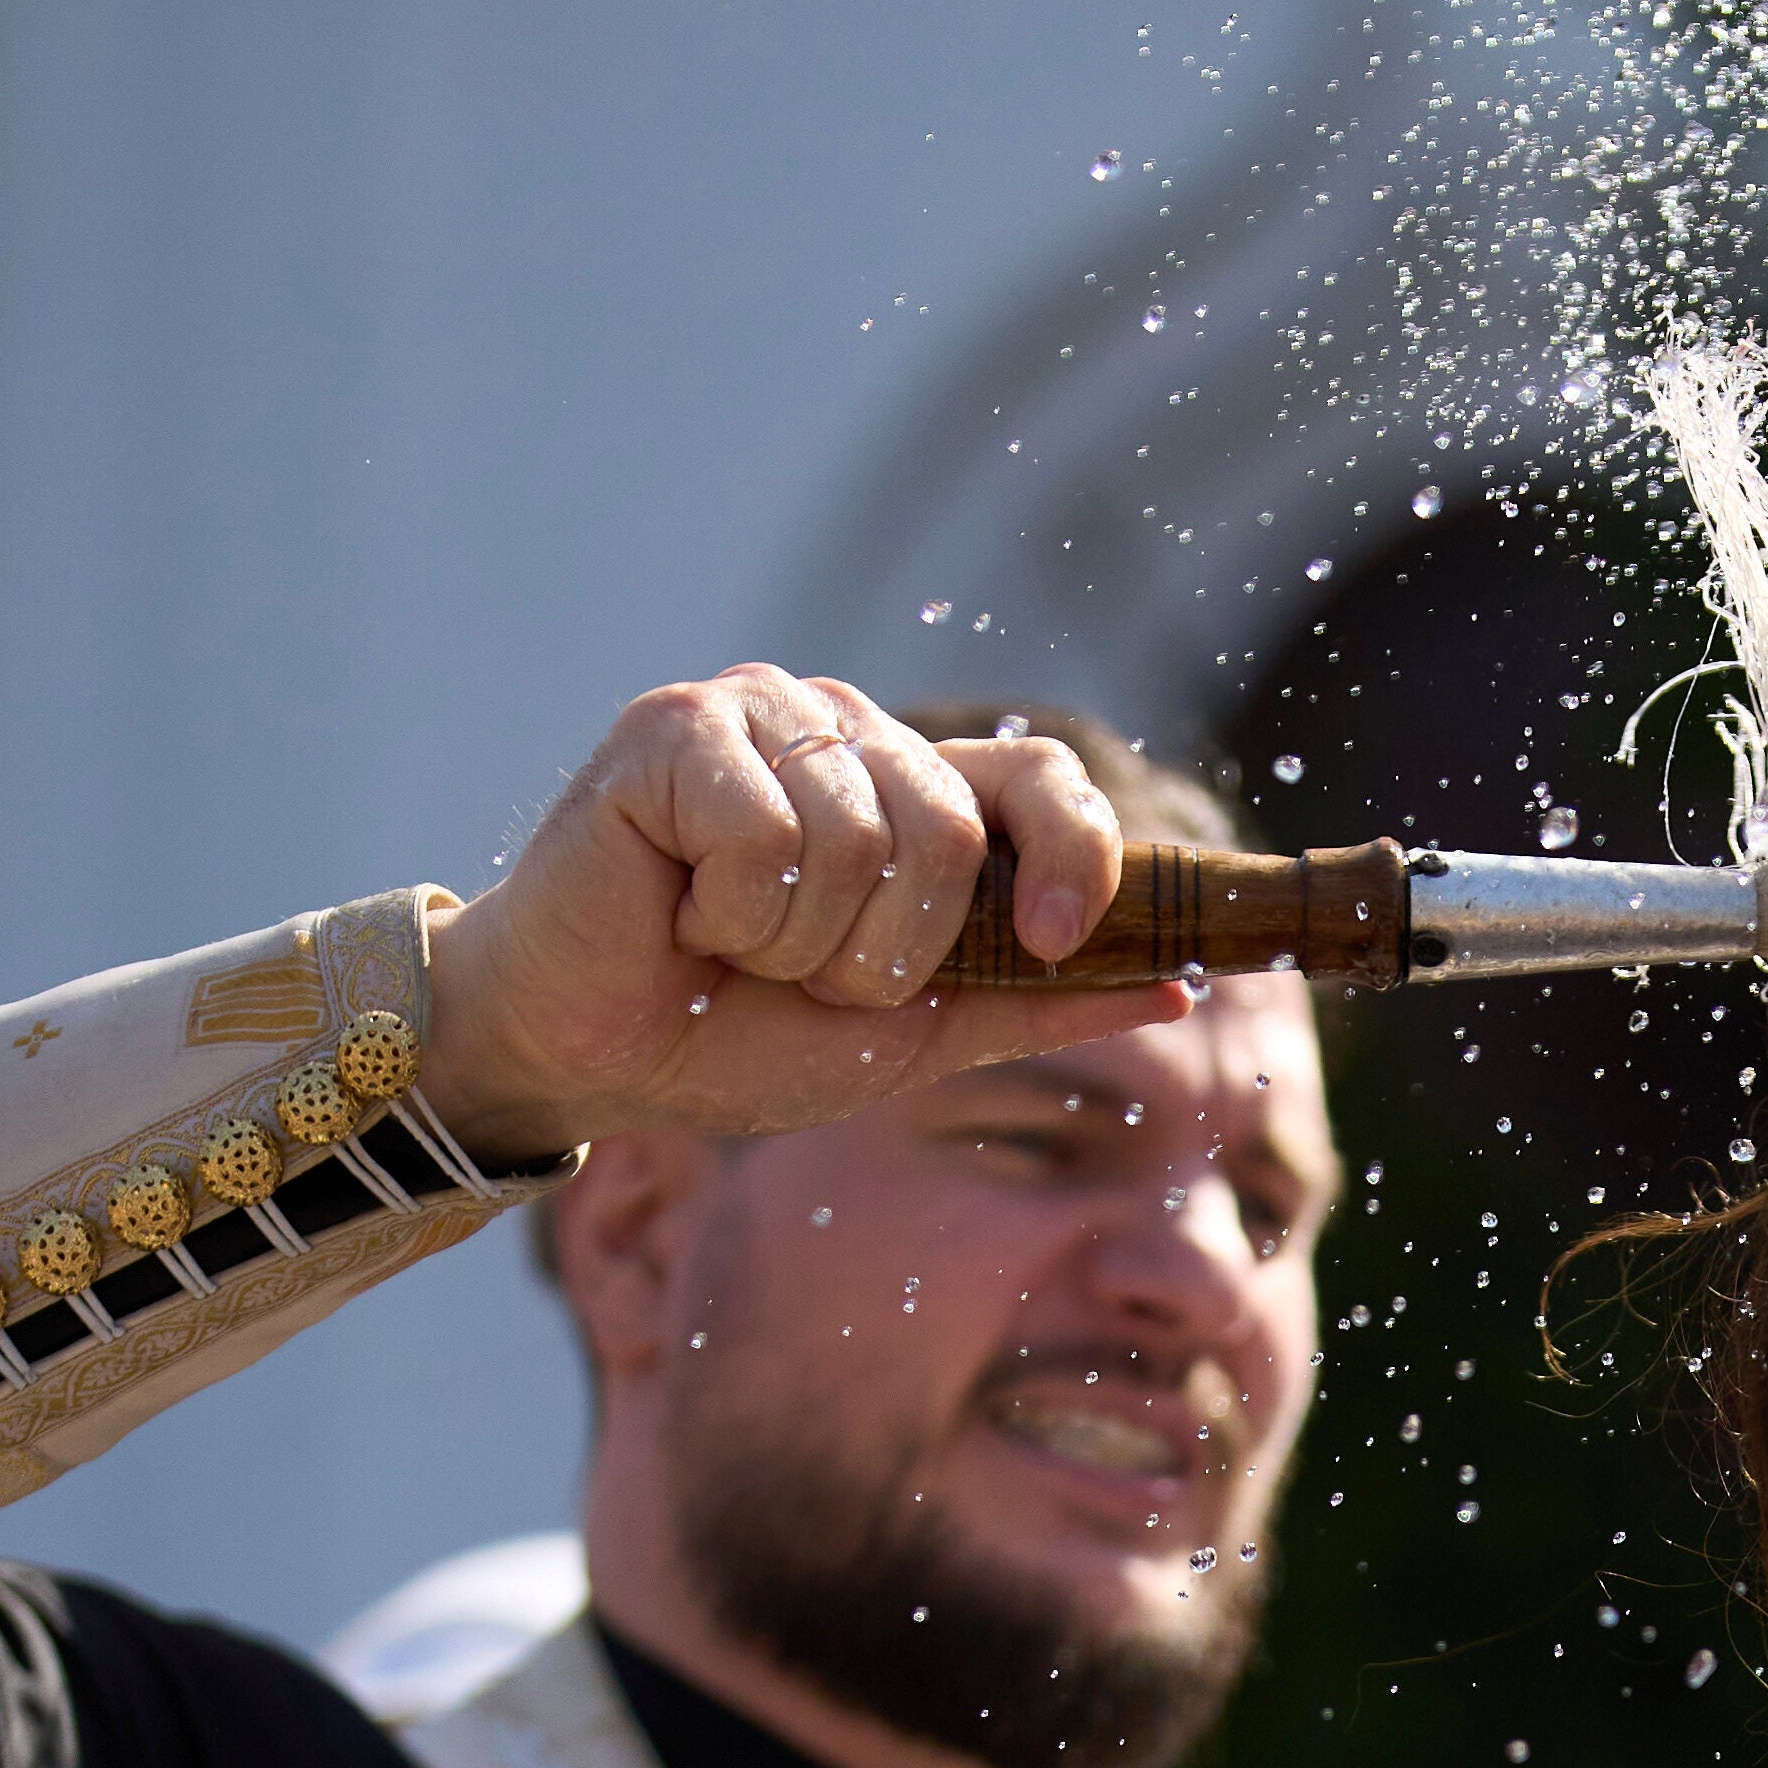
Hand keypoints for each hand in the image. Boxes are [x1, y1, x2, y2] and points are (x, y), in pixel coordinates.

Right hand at [416, 672, 1175, 1168]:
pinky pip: (768, 836)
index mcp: (911, 789)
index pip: (1040, 778)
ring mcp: (759, 714)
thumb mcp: (914, 1032)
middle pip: (952, 832)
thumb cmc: (735, 1034)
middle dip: (886, 952)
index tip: (1056, 940)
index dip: (1076, 853)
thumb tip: (1177, 986)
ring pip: (861, 840)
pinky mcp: (675, 728)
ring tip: (731, 942)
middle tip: (800, 973)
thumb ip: (1036, 1002)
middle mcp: (844, 727)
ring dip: (798, 943)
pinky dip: (731, 911)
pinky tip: (681, 909)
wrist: (590, 1052)